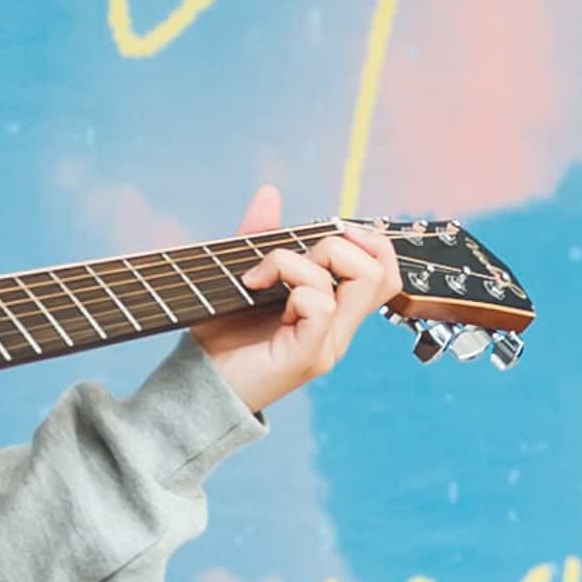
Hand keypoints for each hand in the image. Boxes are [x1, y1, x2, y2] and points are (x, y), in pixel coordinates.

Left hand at [190, 185, 397, 415]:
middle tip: (289, 257)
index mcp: (333, 313)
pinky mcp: (307, 357)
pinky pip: (322, 304)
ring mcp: (327, 344)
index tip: (322, 234)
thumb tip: (271, 193)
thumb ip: (259, 236)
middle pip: (382, 270)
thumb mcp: (240, 275)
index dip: (367, 240)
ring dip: (309, 259)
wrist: (196, 388)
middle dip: (337, 243)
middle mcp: (338, 330)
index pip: (384, 271)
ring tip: (268, 273)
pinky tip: (257, 289)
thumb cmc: (219, 337)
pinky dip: (292, 283)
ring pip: (360, 279)